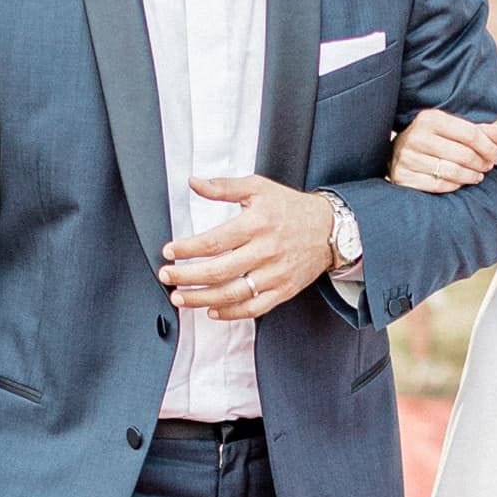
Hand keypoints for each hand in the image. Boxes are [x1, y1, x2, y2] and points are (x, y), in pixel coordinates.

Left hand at [164, 175, 336, 315]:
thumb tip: (194, 183)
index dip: (187, 249)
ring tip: (180, 297)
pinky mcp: (283, 291)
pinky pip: (254, 308)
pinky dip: (230, 313)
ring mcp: (275, 274)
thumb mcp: (258, 188)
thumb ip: (224, 187)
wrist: (329, 229)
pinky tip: (212, 310)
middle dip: (186, 276)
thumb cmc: (290, 208)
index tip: (168, 252)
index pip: (214, 241)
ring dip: (201, 298)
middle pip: (218, 271)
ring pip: (232, 294)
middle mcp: (265, 251)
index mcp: (256, 224)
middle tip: (167, 276)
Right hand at [390, 106, 496, 192]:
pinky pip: (438, 185)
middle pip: (463, 154)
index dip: (489, 147)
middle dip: (481, 163)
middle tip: (488, 167)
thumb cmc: (434, 140)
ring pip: (451, 172)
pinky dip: (454, 186)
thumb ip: (482, 131)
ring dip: (470, 177)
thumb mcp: (455, 130)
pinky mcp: (402, 176)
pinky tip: (460, 183)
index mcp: (430, 119)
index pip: (470, 134)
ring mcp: (406, 157)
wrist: (398, 153)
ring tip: (477, 176)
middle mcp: (416, 136)